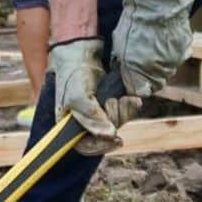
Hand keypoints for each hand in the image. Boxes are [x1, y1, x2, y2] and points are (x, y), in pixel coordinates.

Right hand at [47, 37, 122, 155]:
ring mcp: (103, 114)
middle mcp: (88, 123)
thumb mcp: (78, 96)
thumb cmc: (74, 76)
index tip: (116, 139)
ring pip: (119, 123)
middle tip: (111, 102)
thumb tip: (110, 134)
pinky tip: (127, 96)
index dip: (101, 146)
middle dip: (113, 119)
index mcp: (72, 126)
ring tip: (116, 95)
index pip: (86, 146)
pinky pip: (128, 112)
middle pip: (106, 136)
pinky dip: (130, 103)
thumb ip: (91, 117)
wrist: (84, 55)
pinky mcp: (115, 104)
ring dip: (122, 109)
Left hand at [111, 0, 192, 101]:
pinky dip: (170, 51)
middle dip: (147, 74)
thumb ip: (122, 65)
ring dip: (160, 63)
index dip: (134, 84)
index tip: (131, 77)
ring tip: (152, 45)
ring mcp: (176, 61)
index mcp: (142, 73)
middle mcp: (161, 71)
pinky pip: (177, 56)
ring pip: (167, 69)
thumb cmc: (135, 23)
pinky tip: (163, 39)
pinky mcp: (185, 49)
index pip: (140, 91)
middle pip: (155, 82)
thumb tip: (122, 72)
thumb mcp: (119, 46)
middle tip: (141, 59)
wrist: (157, 4)